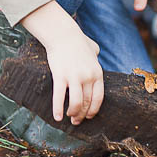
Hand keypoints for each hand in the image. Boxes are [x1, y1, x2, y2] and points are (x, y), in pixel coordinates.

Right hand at [19, 1, 103, 124]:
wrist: (63, 34)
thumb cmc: (77, 41)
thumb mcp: (92, 48)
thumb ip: (96, 54)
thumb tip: (96, 54)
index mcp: (97, 73)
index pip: (98, 98)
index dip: (93, 110)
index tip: (88, 116)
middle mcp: (88, 77)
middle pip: (86, 102)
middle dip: (82, 115)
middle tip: (76, 121)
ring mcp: (74, 77)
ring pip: (75, 103)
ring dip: (73, 114)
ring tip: (69, 117)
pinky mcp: (60, 76)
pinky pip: (59, 97)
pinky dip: (58, 109)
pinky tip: (57, 117)